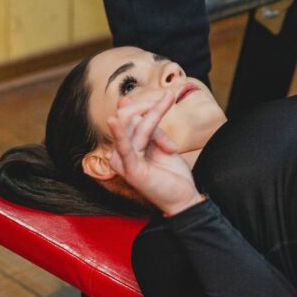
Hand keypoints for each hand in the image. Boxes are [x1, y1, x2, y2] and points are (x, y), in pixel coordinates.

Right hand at [106, 90, 203, 215]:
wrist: (183, 198)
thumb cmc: (171, 173)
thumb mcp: (159, 143)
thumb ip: (146, 124)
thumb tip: (122, 100)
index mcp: (124, 147)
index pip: (129, 116)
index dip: (147, 106)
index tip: (168, 99)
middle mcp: (118, 154)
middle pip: (131, 118)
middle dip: (153, 111)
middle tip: (170, 101)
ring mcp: (123, 162)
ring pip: (138, 128)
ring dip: (158, 123)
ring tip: (171, 148)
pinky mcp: (131, 171)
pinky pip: (125, 148)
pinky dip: (119, 134)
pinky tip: (113, 121)